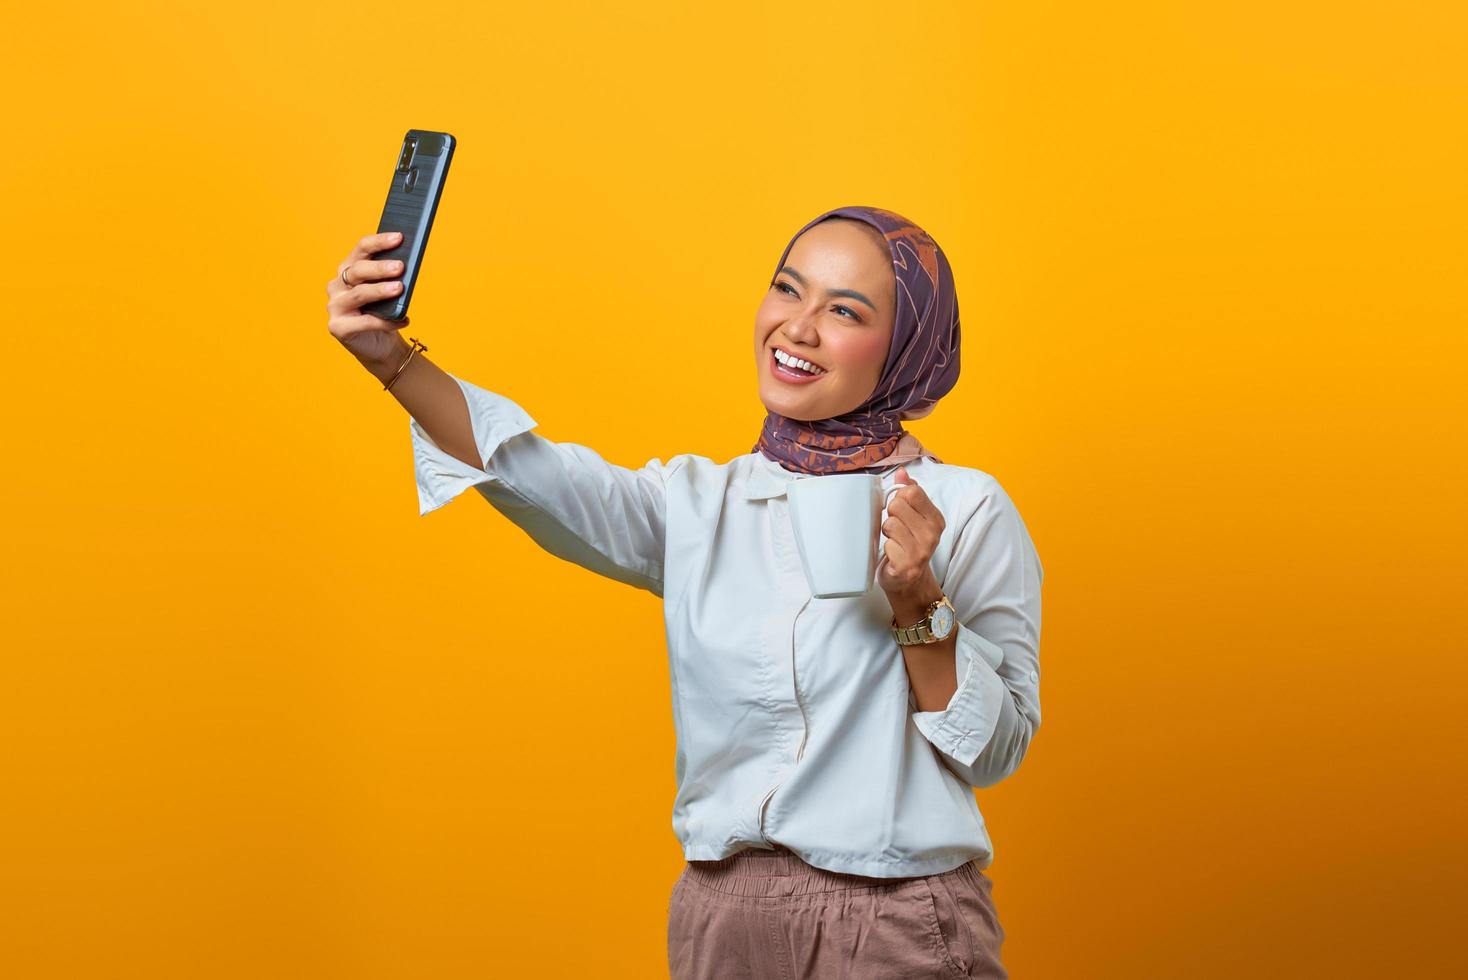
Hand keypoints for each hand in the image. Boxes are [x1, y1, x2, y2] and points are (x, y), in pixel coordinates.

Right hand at [325, 230, 411, 367]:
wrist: (381, 345)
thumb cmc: (384, 313)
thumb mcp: (389, 292)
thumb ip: (393, 278)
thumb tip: (408, 264)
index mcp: (348, 269)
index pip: (361, 249)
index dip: (379, 242)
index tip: (399, 237)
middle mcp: (337, 285)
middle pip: (357, 270)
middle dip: (379, 267)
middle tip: (400, 267)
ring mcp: (334, 306)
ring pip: (359, 294)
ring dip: (379, 290)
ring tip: (399, 288)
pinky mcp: (337, 327)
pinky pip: (364, 322)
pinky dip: (386, 321)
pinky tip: (403, 320)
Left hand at [876, 466, 946, 599]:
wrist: (907, 581)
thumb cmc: (907, 544)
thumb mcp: (913, 517)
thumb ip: (909, 492)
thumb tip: (901, 472)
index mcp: (935, 518)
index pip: (912, 491)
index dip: (899, 497)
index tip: (900, 510)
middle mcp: (932, 534)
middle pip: (897, 504)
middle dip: (890, 515)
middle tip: (896, 529)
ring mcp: (922, 551)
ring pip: (889, 523)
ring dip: (886, 533)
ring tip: (894, 542)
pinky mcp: (908, 566)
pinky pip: (887, 544)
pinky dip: (885, 549)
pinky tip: (893, 556)